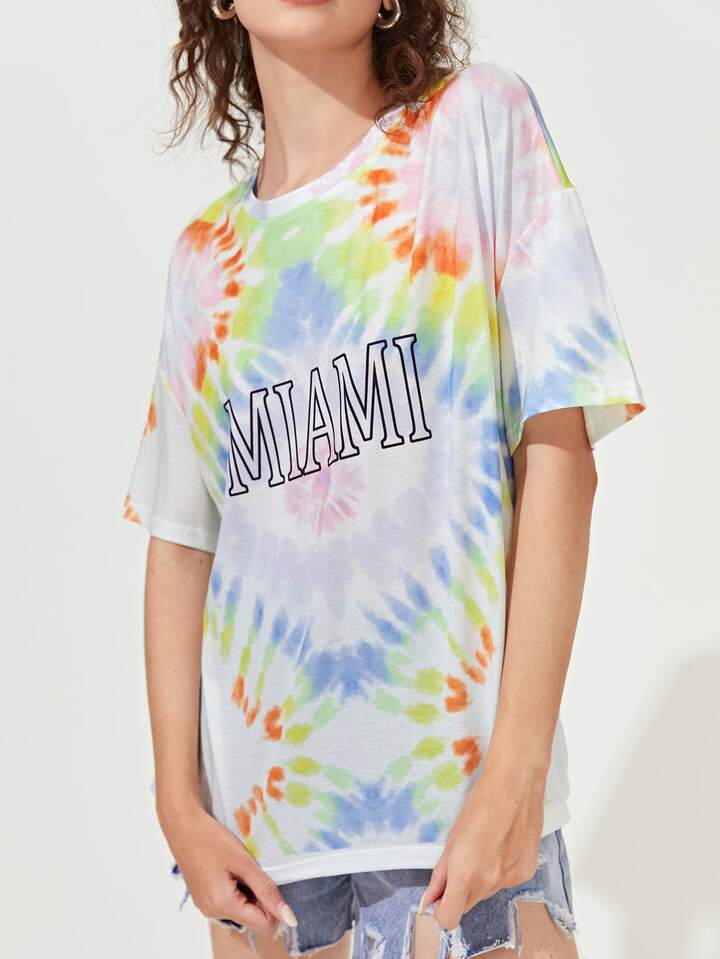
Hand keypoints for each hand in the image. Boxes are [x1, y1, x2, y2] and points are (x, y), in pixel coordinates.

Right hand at [159, 801, 296, 932]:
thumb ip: (266, 890)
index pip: (263, 924)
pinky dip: (236, 889)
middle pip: (252, 917)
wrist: (182, 826)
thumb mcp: (244, 862)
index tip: (269, 880)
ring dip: (248, 891)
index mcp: (223, 905)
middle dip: (259, 896)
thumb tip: (288, 916)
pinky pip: (228, 903)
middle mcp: (213, 913)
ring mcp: (206, 907)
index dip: (274, 905)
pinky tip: (229, 868)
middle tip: (251, 869)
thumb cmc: (211, 839)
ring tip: (238, 867)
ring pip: (241, 909)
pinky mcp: (203, 899)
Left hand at [419, 762, 546, 928]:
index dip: (442, 910)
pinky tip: (504, 844)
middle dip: (462, 890)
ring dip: (483, 878)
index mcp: (465, 873)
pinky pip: (507, 881)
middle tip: (464, 860)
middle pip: (468, 904)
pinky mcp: (527, 872)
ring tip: (487, 845)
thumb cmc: (479, 803)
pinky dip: (502, 870)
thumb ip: (441, 873)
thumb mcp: (452, 837)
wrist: (515, 785)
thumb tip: (429, 900)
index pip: (449, 917)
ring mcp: (511, 880)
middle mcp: (489, 883)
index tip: (441, 896)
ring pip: (489, 891)